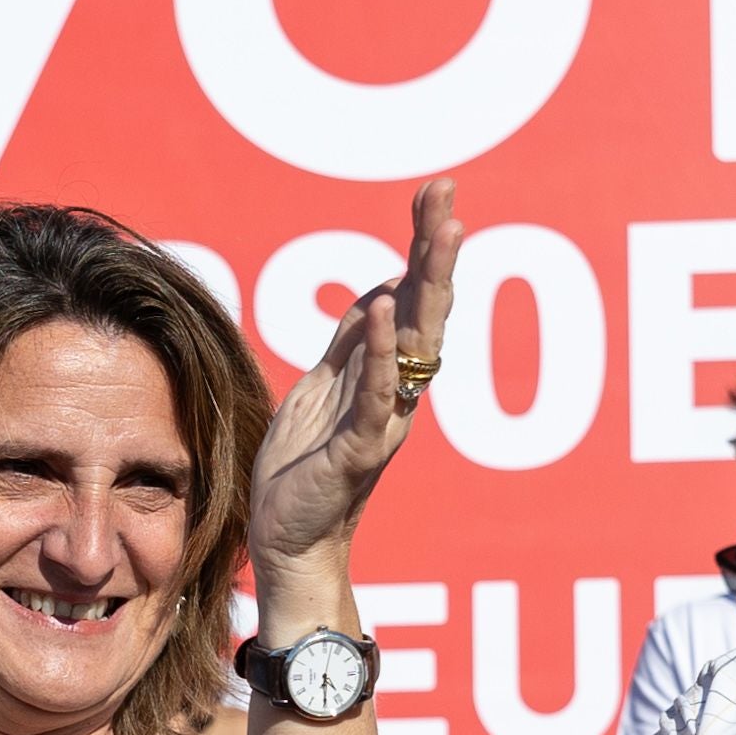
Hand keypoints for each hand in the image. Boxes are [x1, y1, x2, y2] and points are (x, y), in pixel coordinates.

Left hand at [252, 179, 457, 594]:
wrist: (287, 543)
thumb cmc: (302, 470)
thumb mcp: (321, 389)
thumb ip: (351, 344)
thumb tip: (383, 289)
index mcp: (386, 374)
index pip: (413, 296)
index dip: (421, 244)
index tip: (436, 191)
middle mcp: (397, 392)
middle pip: (426, 309)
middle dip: (434, 248)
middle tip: (448, 195)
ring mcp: (382, 419)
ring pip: (416, 344)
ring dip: (428, 286)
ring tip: (441, 232)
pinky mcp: (357, 450)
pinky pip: (377, 395)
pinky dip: (382, 352)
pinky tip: (388, 308)